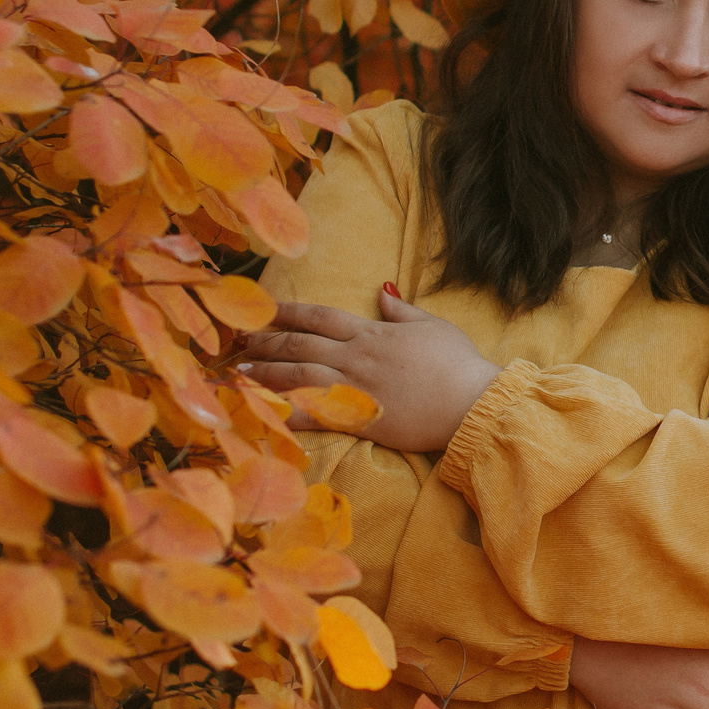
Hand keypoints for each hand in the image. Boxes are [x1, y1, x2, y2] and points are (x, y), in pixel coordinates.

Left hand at [239, 289, 500, 451]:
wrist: (470, 401)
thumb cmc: (457, 363)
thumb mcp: (432, 325)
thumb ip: (402, 310)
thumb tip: (383, 290)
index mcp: (372, 333)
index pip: (319, 316)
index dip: (288, 310)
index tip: (263, 308)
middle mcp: (356, 357)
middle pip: (300, 344)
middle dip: (266, 340)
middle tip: (238, 340)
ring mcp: (354, 387)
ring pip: (298, 375)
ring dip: (266, 372)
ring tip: (241, 371)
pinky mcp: (358, 418)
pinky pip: (313, 414)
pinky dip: (285, 412)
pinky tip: (263, 412)